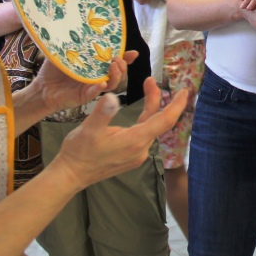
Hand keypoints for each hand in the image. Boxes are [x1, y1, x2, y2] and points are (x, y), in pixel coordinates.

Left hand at [33, 50, 134, 113]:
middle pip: (118, 72)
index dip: (126, 58)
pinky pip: (96, 93)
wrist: (41, 88)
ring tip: (113, 67)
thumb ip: (73, 43)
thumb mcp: (64, 53)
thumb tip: (78, 25)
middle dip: (122, 66)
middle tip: (117, 59)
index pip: (114, 60)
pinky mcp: (85, 97)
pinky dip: (100, 88)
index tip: (133, 53)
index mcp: (95, 65)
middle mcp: (97, 76)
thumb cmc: (52, 70)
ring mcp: (92, 87)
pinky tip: (101, 83)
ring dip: (116, 76)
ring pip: (112, 83)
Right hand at [52, 79, 188, 188]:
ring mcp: (137, 155)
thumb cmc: (78, 151)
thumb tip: (113, 97)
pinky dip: (147, 119)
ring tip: (147, 88)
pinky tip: (142, 112)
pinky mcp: (132, 157)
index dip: (177, 105)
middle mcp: (140, 149)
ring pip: (151, 127)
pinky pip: (145, 134)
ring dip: (152, 108)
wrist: (71, 175)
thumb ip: (102, 113)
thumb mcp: (88, 129)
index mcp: (134, 141)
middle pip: (158, 121)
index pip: (164, 120)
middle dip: (158, 99)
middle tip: (151, 80)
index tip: (185, 91)